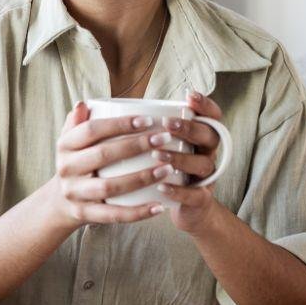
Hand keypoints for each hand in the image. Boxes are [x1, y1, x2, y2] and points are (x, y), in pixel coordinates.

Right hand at [48, 100, 177, 228]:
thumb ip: (78, 122)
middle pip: (103, 155)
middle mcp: (66, 168)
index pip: (92, 130)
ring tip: (167, 169)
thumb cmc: (76, 163)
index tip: (148, 120)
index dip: (120, 124)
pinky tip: (159, 206)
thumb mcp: (71, 141)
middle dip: (136, 146)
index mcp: (65, 145)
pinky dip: (138, 212)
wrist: (58, 202)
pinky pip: (113, 215)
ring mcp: (75, 193)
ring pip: (110, 186)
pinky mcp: (85, 214)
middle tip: (164, 139)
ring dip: (141, 178)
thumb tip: (85, 104)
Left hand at [153, 89, 223, 233]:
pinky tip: (161, 186)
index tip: (189, 96)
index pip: (212, 116)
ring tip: (158, 155)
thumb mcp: (161, 145)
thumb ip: (142, 126)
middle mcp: (207, 154)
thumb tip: (93, 105)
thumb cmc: (165, 169)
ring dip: (181, 158)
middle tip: (168, 124)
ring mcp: (206, 177)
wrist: (185, 209)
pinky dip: (179, 191)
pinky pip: (195, 195)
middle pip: (210, 136)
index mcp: (200, 137)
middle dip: (190, 128)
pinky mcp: (201, 200)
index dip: (205, 105)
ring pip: (203, 164)